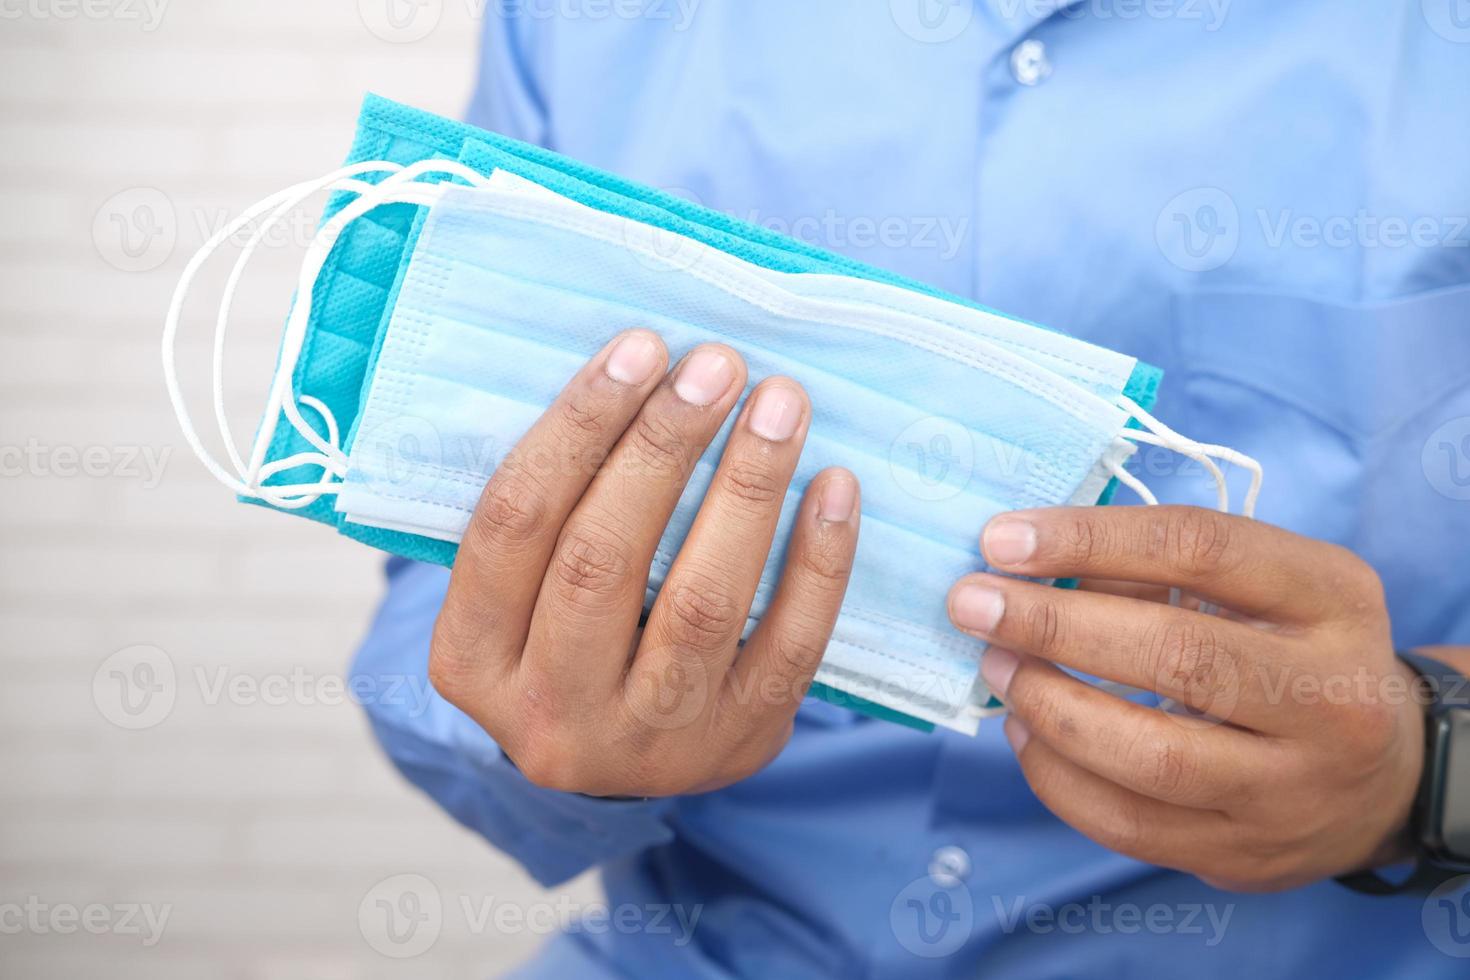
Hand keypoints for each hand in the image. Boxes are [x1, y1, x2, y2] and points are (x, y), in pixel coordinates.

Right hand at [428, 330, 859, 797]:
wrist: (633, 760)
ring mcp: (649, 741)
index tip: (638, 348)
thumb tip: (636, 369)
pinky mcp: (739, 743)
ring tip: (781, 405)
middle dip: (663, 447)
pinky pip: (789, 645)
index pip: (513, 523)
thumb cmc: (570, 631)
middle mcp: (549, 713)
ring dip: (747, 489)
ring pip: (701, 603)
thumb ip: (552, 505)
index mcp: (470, 658)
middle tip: (716, 364)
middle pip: (600, 560)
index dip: (576, 427)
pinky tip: (834, 486)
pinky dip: (818, 561)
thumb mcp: (522, 589)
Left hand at [948, 506, 1424, 891]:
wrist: (1384, 776)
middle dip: (1053, 625)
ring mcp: (1292, 788)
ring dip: (1047, 705)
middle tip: (972, 603)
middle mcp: (1329, 696)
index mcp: (1332, 599)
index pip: (1202, 549)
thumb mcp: (1262, 587)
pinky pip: (1128, 824)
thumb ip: (1159, 570)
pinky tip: (1024, 731)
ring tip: (996, 666)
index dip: (1090, 539)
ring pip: (1150, 756)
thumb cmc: (1293, 653)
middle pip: (1177, 655)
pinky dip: (1056, 776)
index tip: (1002, 538)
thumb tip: (1026, 561)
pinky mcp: (1246, 855)